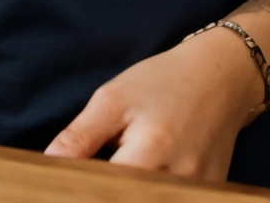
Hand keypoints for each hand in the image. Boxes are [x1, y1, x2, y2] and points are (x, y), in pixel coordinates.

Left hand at [44, 30, 262, 180]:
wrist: (221, 79)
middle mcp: (178, 184)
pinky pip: (172, 201)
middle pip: (126, 200)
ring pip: (148, 201)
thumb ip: (81, 136)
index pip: (103, 193)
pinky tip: (142, 182)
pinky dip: (152, 194)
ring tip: (119, 173)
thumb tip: (47, 165)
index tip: (67, 187)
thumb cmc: (163, 82)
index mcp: (149, 154)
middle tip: (92, 176)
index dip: (81, 192)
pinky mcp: (211, 197)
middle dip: (105, 191)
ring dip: (129, 192)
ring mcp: (198, 195)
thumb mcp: (114, 98)